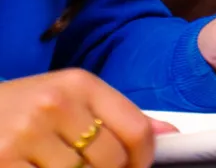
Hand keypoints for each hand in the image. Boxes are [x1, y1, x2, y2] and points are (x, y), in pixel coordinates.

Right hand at [0, 69, 154, 167]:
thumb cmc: (27, 106)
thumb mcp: (73, 98)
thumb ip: (119, 116)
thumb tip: (170, 133)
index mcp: (81, 84)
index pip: (135, 129)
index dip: (143, 158)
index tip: (138, 167)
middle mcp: (56, 104)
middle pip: (110, 160)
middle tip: (90, 166)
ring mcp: (27, 133)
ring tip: (55, 162)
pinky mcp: (4, 159)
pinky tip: (36, 167)